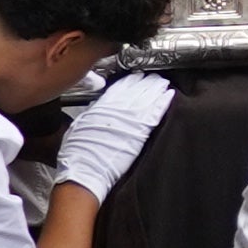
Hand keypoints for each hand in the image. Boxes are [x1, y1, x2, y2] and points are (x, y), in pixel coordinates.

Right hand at [52, 76, 173, 203]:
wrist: (86, 171)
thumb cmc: (78, 153)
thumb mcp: (79, 125)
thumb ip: (93, 112)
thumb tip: (100, 104)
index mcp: (102, 105)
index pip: (121, 86)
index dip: (132, 79)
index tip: (139, 75)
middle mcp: (117, 109)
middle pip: (137, 88)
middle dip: (147, 81)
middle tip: (155, 76)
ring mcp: (131, 119)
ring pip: (148, 96)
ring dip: (157, 87)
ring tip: (164, 82)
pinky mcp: (141, 132)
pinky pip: (156, 112)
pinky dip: (164, 102)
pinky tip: (170, 95)